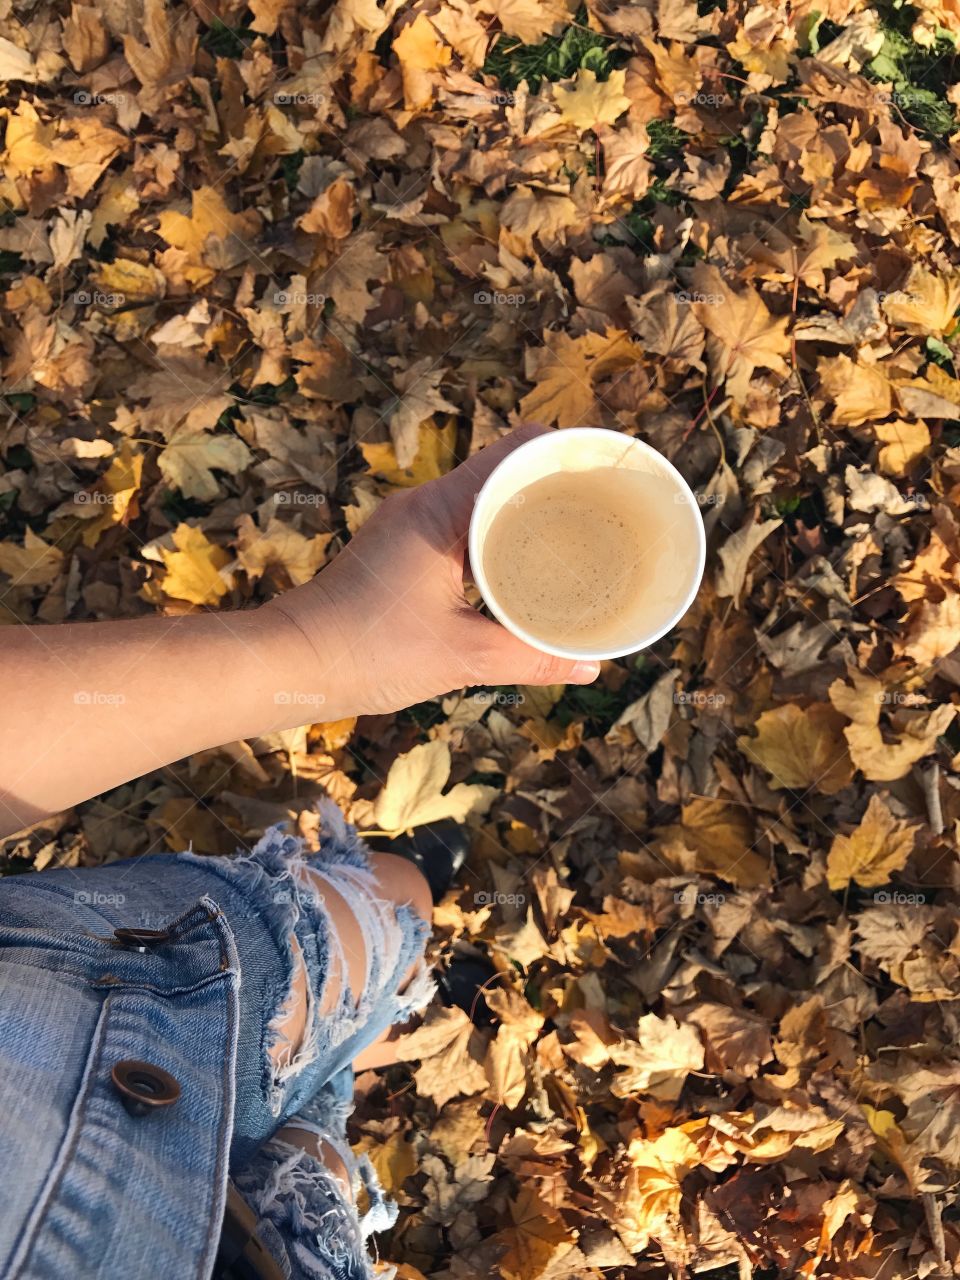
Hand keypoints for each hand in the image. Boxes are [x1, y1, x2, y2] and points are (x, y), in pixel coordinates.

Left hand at [266, 424, 600, 718]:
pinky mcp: (403, 550)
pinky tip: (525, 570)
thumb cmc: (368, 651)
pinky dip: (499, 541)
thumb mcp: (462, 657)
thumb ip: (531, 656)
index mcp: (440, 510)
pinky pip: (465, 528)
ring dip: (526, 517)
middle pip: (505, 472)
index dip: (565, 453)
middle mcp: (425, 504)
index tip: (607, 471)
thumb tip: (591, 662)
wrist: (293, 664)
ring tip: (577, 539)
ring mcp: (411, 525)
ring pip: (485, 502)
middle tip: (604, 512)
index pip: (515, 451)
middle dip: (555, 488)